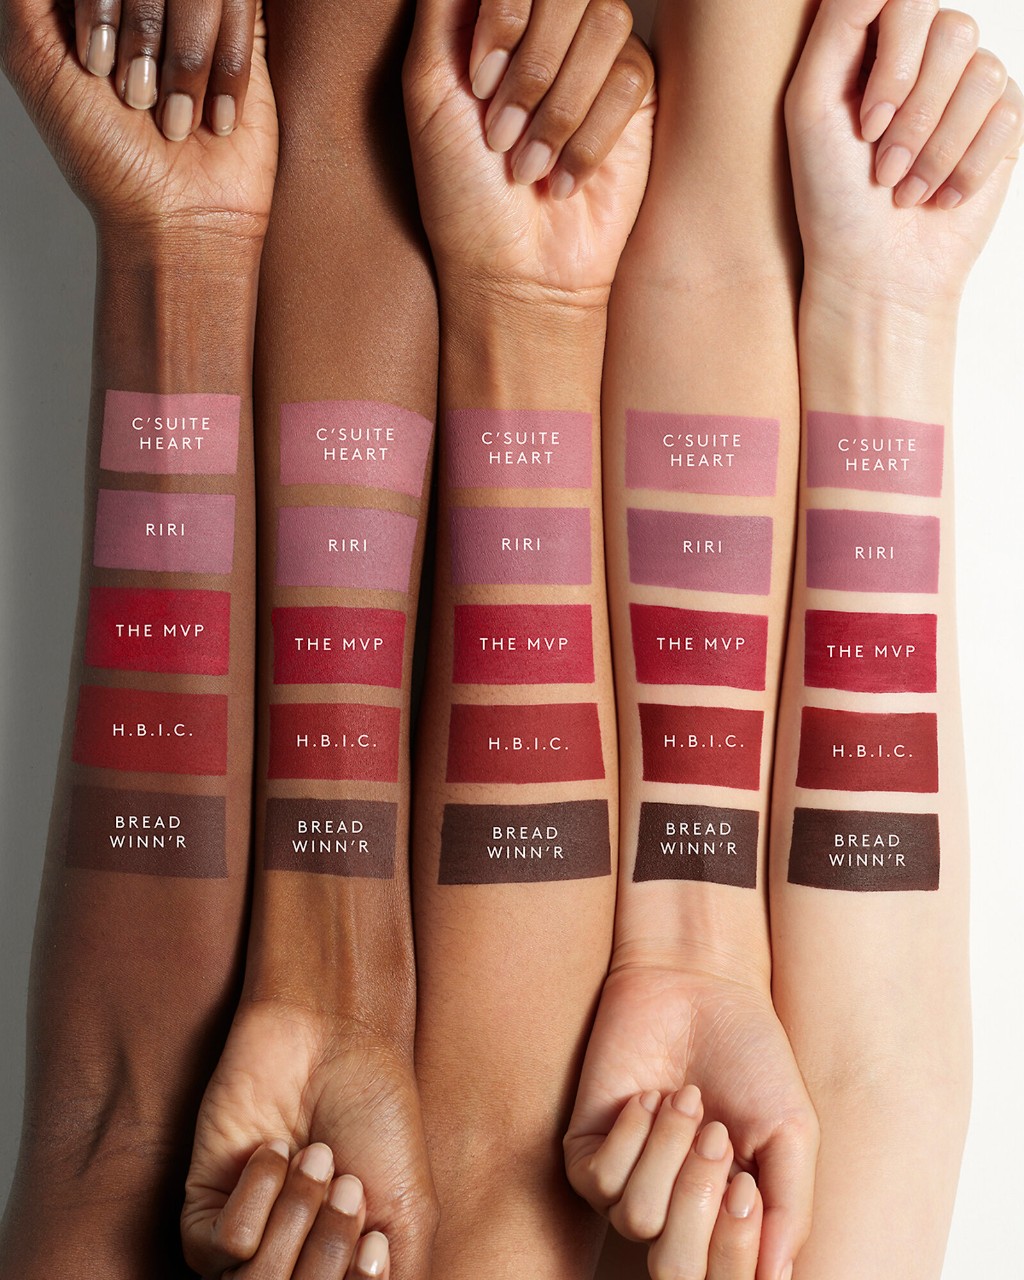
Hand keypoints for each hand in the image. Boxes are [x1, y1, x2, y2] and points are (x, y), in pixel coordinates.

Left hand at [0, 0, 275, 239]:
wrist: (178, 217)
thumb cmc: (104, 154)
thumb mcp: (33, 55)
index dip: (99, 4)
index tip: (95, 65)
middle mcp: (148, 1)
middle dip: (141, 35)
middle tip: (135, 97)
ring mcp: (199, 17)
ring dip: (183, 61)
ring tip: (172, 117)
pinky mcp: (247, 38)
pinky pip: (245, 10)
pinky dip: (224, 71)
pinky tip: (212, 120)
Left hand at [182, 1003, 435, 1279]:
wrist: (334, 1042)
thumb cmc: (378, 1120)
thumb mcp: (409, 1213)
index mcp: (338, 1274)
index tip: (375, 1239)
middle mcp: (291, 1270)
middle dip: (329, 1246)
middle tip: (347, 1183)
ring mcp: (247, 1248)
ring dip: (296, 1216)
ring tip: (315, 1158)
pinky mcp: (204, 1215)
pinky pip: (225, 1246)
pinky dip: (259, 1193)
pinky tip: (274, 1149)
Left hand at [403, 0, 654, 301]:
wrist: (514, 271)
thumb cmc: (462, 193)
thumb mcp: (429, 90)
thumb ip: (447, 7)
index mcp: (498, 17)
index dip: (507, 12)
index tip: (477, 79)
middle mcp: (551, 30)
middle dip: (531, 67)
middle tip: (500, 135)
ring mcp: (598, 60)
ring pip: (606, 23)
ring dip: (560, 107)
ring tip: (528, 164)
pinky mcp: (636, 102)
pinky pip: (630, 78)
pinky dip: (591, 137)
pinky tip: (564, 179)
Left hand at [564, 965, 817, 1279]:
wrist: (699, 987)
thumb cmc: (750, 1057)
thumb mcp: (791, 1131)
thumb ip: (789, 1208)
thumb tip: (776, 1279)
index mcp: (729, 1221)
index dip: (735, 1249)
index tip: (746, 1185)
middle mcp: (677, 1215)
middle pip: (675, 1271)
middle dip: (699, 1202)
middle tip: (717, 1136)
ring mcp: (628, 1187)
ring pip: (639, 1219)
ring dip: (670, 1151)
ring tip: (688, 1100)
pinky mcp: (587, 1152)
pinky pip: (601, 1180)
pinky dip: (633, 1134)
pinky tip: (649, 1097)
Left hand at [785, 0, 1021, 305]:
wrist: (875, 272)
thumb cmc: (831, 198)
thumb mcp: (811, 108)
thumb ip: (839, 25)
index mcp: (874, 45)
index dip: (895, 61)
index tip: (867, 123)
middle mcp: (925, 58)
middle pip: (953, 30)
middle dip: (916, 113)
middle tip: (883, 168)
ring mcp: (968, 89)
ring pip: (984, 73)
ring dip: (938, 147)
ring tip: (905, 190)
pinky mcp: (1002, 126)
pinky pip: (1007, 114)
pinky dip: (965, 167)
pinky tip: (937, 200)